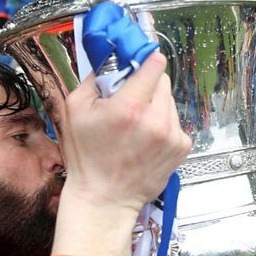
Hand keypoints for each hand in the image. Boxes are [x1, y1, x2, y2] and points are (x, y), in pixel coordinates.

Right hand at [55, 52, 191, 215]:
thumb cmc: (85, 157)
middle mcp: (155, 119)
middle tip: (126, 102)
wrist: (104, 199)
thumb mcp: (74, 111)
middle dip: (145, 85)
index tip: (135, 65)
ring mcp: (172, 134)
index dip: (143, 60)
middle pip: (162, 80)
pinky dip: (161, 125)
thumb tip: (111, 57)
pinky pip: (174, 122)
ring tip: (134, 127)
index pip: (154, 63)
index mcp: (129, 107)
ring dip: (153, 106)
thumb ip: (93, 78)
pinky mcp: (182, 147)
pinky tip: (144, 141)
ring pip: (169, 101)